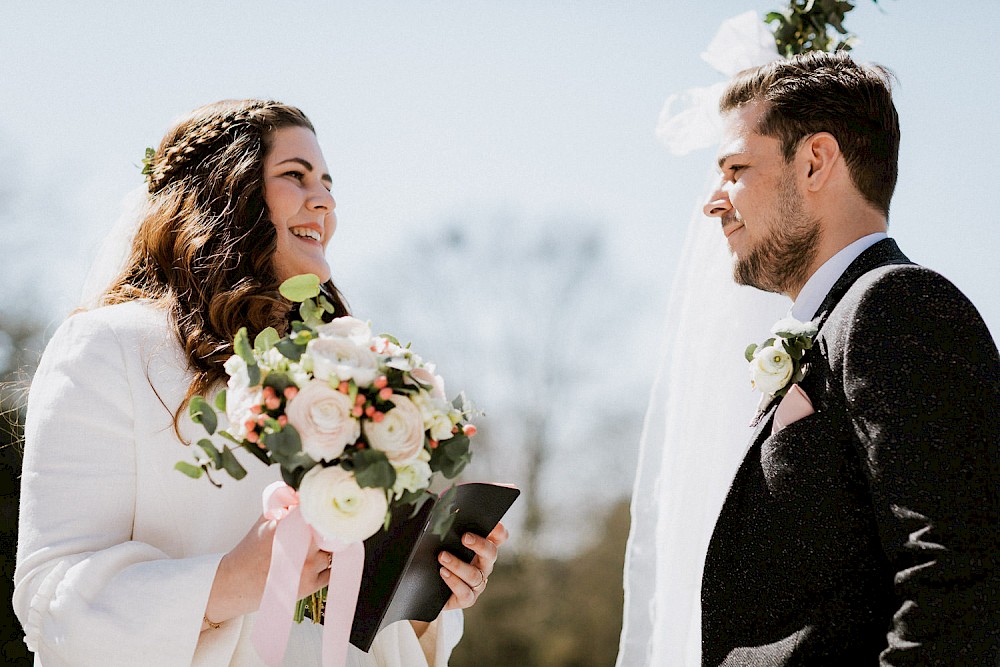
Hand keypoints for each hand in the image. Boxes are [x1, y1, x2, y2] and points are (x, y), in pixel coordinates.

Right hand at [204, 514, 332, 625]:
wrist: (237, 582)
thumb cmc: (250, 550)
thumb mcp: (265, 520)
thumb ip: (284, 504)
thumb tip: (302, 491)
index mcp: (291, 527)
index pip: (319, 513)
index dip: (324, 511)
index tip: (325, 509)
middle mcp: (302, 548)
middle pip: (330, 532)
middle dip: (328, 529)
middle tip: (324, 528)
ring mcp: (308, 568)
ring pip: (333, 552)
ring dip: (328, 548)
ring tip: (316, 547)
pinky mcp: (310, 585)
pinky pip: (331, 572)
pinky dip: (329, 566)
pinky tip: (319, 561)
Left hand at [438, 522, 507, 609]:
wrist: (433, 592)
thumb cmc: (441, 563)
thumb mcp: (447, 546)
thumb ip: (451, 532)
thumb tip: (444, 511)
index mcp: (482, 550)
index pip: (498, 538)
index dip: (499, 532)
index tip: (494, 524)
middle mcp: (484, 566)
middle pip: (491, 553)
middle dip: (479, 544)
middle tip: (465, 537)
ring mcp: (477, 584)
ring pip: (474, 574)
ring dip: (458, 564)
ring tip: (442, 557)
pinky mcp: (467, 598)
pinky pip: (465, 592)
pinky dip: (454, 581)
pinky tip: (443, 572)